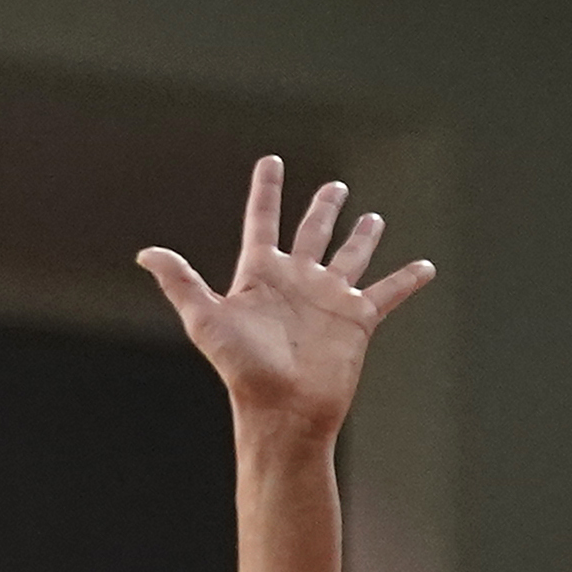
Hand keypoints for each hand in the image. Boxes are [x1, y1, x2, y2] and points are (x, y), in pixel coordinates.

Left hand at [138, 157, 433, 443]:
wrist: (283, 411)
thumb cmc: (242, 370)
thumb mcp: (207, 320)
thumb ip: (181, 283)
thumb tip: (146, 253)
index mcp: (261, 275)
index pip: (263, 220)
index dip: (267, 190)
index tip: (272, 161)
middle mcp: (297, 281)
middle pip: (312, 232)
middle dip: (323, 208)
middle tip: (335, 187)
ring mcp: (329, 299)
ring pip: (350, 256)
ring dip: (362, 236)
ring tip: (372, 217)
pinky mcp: (357, 320)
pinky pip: (388, 292)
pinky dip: (407, 279)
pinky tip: (425, 268)